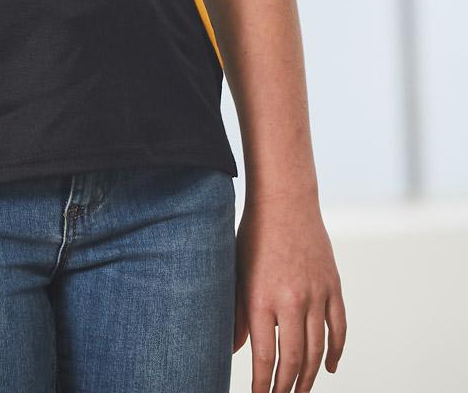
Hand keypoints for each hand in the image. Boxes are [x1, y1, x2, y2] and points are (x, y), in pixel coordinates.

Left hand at [233, 193, 346, 390]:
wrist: (284, 200)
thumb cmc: (253, 235)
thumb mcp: (237, 272)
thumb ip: (237, 313)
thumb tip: (234, 349)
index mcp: (261, 297)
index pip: (264, 356)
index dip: (263, 384)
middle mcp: (291, 300)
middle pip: (294, 359)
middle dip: (287, 387)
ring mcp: (316, 293)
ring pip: (317, 349)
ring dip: (310, 376)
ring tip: (302, 391)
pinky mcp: (333, 285)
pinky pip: (339, 327)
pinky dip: (336, 351)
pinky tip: (329, 367)